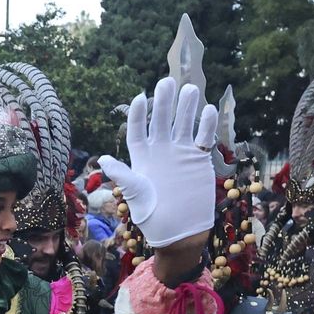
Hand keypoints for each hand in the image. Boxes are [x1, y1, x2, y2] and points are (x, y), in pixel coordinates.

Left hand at [97, 76, 218, 248]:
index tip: (140, 98)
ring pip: (183, 124)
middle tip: (167, 82)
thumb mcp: (135, 195)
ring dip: (186, 107)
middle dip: (164, 102)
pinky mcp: (198, 160)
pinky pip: (203, 138)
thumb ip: (124, 175)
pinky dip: (206, 125)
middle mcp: (160, 151)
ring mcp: (180, 154)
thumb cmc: (152, 216)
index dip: (138, 114)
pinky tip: (209, 110)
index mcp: (142, 157)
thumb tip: (104, 159)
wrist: (179, 231)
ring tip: (190, 89)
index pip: (138, 130)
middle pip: (161, 120)